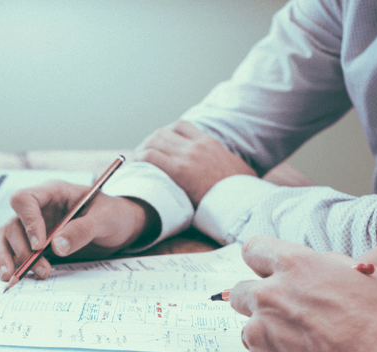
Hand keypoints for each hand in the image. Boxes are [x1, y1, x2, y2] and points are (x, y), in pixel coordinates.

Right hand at [0, 180, 157, 280]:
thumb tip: (56, 247)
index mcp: (53, 192)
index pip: (25, 200)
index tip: (39, 246)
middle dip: (21, 249)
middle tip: (40, 270)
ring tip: (12, 277)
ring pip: (6, 237)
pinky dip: (2, 259)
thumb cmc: (114, 215)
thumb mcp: (105, 219)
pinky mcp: (33, 241)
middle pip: (13, 223)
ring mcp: (33, 225)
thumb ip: (82, 230)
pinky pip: (10, 247)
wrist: (121, 226)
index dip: (28, 222)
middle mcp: (38, 208)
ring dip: (7, 257)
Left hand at [132, 120, 255, 205]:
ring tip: (135, 161)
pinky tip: (134, 166)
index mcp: (209, 142)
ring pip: (154, 141)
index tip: (159, 143)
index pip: (180, 125)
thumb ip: (222, 161)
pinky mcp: (179, 171)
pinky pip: (150, 157)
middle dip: (149, 142)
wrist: (242, 200)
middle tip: (141, 154)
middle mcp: (196, 145)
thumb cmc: (239, 190)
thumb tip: (225, 168)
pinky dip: (138, 159)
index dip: (165, 132)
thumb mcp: (235, 167)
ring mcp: (187, 156)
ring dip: (141, 149)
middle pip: (162, 132)